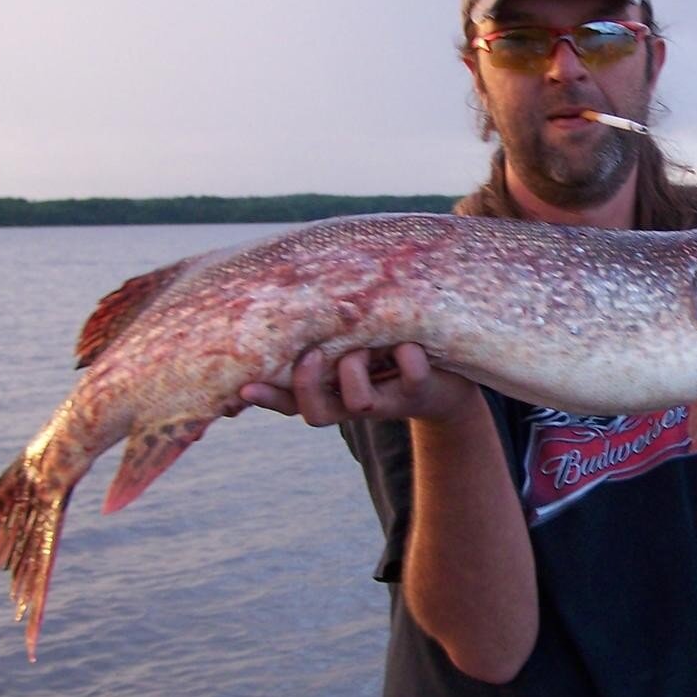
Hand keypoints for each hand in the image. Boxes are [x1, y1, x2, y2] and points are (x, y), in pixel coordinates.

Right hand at [237, 343, 476, 427]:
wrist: (452, 375)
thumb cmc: (391, 343)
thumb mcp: (356, 334)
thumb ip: (328, 324)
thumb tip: (288, 283)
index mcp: (332, 387)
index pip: (288, 399)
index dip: (266, 397)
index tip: (244, 387)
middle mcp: (354, 400)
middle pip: (314, 413)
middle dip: (306, 385)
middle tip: (311, 356)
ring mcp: (387, 399)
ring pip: (357, 402)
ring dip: (355, 371)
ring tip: (367, 347)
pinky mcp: (420, 391)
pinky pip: (411, 377)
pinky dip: (408, 358)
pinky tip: (410, 344)